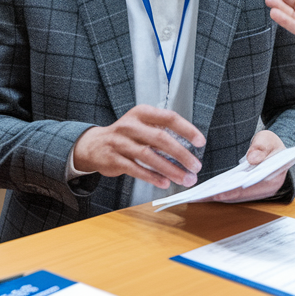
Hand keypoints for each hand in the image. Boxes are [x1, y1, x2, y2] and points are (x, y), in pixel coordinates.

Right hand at [72, 105, 204, 188]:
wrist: (94, 145)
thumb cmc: (126, 136)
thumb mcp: (141, 125)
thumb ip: (161, 132)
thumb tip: (189, 147)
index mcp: (141, 113)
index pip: (168, 118)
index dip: (186, 129)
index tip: (200, 141)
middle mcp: (130, 125)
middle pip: (160, 139)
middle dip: (181, 154)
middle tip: (195, 166)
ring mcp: (120, 142)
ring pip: (149, 156)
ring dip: (170, 169)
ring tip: (184, 178)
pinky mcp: (114, 159)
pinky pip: (136, 169)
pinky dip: (152, 177)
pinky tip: (164, 182)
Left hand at [206, 130, 287, 202]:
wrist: (275, 149)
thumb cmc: (271, 144)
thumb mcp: (268, 139)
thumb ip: (261, 147)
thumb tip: (253, 159)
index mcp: (275, 176)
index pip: (252, 186)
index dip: (235, 189)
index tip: (220, 191)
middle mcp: (270, 189)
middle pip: (244, 194)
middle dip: (224, 195)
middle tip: (205, 196)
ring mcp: (263, 192)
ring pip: (241, 197)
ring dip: (223, 197)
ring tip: (204, 196)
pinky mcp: (256, 192)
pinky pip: (240, 195)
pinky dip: (226, 194)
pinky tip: (212, 193)